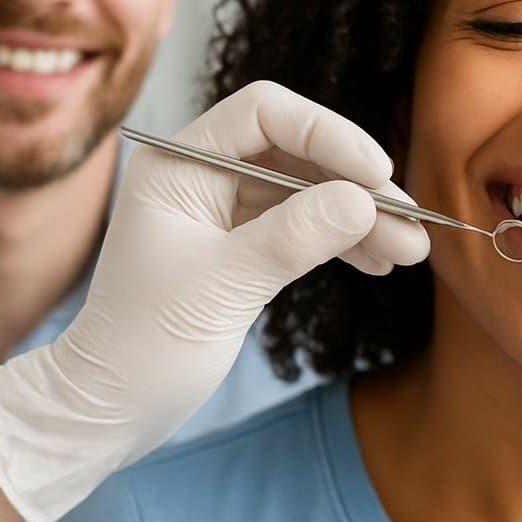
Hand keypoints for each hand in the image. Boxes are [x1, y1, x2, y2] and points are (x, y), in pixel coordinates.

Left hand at [0, 81, 428, 521]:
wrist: (110, 407)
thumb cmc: (143, 347)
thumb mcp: (223, 288)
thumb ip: (293, 238)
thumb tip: (364, 201)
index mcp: (177, 164)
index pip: (265, 114)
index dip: (329, 135)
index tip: (377, 175)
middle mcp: (200, 173)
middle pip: (298, 150)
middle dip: (357, 184)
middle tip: (410, 222)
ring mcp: (223, 207)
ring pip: (309, 189)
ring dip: (360, 216)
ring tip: (410, 250)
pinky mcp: (241, 242)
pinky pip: (304, 223)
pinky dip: (342, 240)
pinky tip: (378, 262)